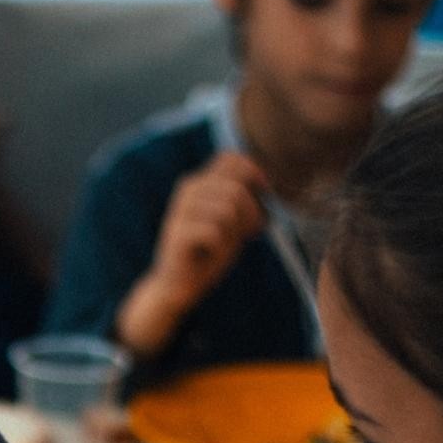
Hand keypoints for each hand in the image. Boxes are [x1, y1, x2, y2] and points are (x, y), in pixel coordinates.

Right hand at [147, 151, 267, 310]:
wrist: (178, 283)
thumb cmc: (209, 251)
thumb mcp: (233, 221)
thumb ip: (243, 199)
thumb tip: (265, 182)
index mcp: (200, 182)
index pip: (230, 159)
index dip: (254, 172)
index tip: (264, 193)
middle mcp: (188, 190)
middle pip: (235, 187)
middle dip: (251, 212)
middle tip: (250, 231)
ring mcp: (180, 210)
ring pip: (227, 209)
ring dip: (236, 231)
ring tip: (227, 243)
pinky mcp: (177, 232)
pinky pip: (215, 232)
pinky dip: (220, 246)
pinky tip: (209, 252)